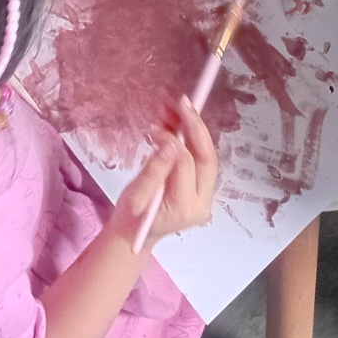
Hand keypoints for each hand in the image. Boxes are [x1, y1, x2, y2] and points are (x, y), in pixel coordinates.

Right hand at [113, 96, 217, 246]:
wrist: (135, 236)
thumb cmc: (131, 219)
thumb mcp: (135, 196)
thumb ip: (153, 171)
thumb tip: (171, 143)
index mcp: (184, 208)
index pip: (186, 164)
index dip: (173, 140)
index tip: (156, 127)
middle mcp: (202, 204)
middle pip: (207, 158)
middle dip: (195, 126)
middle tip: (182, 101)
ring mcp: (204, 197)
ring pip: (206, 155)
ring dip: (193, 129)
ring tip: (175, 108)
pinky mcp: (201, 189)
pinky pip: (199, 159)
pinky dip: (189, 138)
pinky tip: (175, 123)